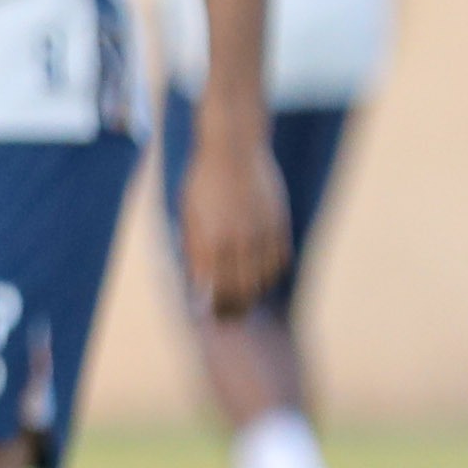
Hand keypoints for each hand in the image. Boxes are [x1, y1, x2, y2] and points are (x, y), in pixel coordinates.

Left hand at [178, 108, 294, 318]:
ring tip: (245, 300)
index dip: (212, 305)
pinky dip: (271, 273)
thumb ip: (193, 249)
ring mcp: (262, 231)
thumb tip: (197, 282)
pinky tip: (263, 277)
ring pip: (263, 277)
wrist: (233, 150)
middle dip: (234, 307)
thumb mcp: (188, 216)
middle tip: (229, 317)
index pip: (213, 286)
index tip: (209, 316)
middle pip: (240, 288)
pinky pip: (280, 259)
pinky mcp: (279, 223)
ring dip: (254, 292)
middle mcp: (238, 239)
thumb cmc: (202, 182)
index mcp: (209, 239)